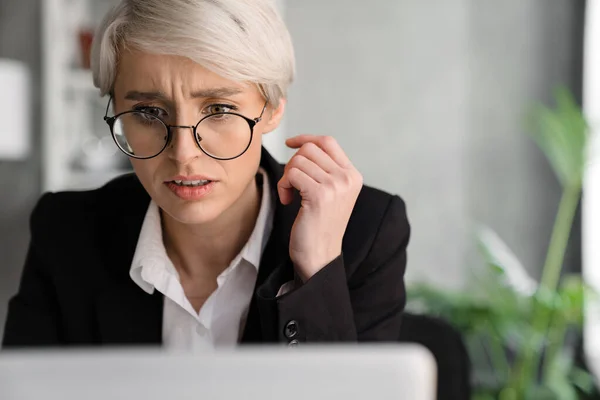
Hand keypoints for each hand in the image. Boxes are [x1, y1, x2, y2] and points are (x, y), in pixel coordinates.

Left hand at [278, 135, 362, 281]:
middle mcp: (347, 178)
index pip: (328, 142)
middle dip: (293, 163)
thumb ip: (325, 170)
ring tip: (290, 195)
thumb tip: (303, 145)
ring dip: (287, 177)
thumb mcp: (331, 193)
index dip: (306, 138)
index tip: (290, 143)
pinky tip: (287, 201)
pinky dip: (284, 186)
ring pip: (298, 160)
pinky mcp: (319, 195)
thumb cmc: (319, 226)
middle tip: (291, 184)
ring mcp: (335, 186)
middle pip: (309, 148)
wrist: (320, 256)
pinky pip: (292, 174)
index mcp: (353, 175)